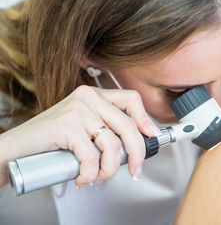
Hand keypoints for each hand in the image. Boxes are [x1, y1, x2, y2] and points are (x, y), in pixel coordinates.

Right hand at [0, 85, 160, 187]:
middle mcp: (88, 98)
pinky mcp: (66, 127)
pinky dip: (90, 174)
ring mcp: (77, 110)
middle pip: (128, 126)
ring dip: (109, 170)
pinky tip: (82, 178)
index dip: (145, 118)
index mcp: (94, 95)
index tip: (152, 136)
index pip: (131, 98)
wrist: (15, 148)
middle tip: (135, 171)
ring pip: (112, 145)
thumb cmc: (50, 141)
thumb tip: (135, 147)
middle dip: (137, 154)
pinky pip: (92, 158)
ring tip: (97, 177)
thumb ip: (105, 129)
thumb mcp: (82, 127)